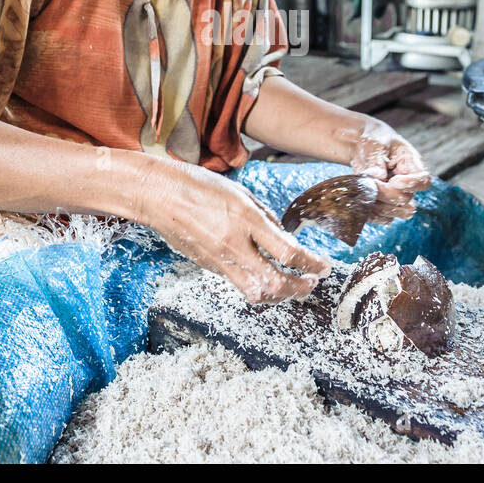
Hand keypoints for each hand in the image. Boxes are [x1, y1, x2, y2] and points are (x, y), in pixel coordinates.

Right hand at [141, 162, 332, 305]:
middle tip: (311, 283)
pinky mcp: (208, 267)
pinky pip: (239, 284)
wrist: (159, 196)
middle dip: (299, 288)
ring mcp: (219, 260)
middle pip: (275, 282)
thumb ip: (266, 219)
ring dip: (279, 295)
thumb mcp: (241, 194)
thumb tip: (285, 238)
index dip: (312, 264)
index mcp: (246, 219)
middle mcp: (234, 244)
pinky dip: (258, 286)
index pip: (288, 252)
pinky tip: (266, 278)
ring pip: (256, 293)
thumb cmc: (200, 187)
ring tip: (293, 288)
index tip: (324, 266)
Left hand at [347, 118, 432, 224]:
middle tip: (368, 183)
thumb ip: (376, 161)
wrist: (363, 147)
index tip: (393, 180)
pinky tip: (361, 202)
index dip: (411, 185)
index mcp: (412, 165)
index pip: (424, 181)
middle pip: (407, 201)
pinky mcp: (386, 206)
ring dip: (379, 206)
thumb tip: (375, 177)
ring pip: (398, 213)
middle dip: (385, 195)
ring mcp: (399, 197)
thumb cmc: (373, 142)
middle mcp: (409, 184)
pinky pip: (385, 219)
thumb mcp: (375, 145)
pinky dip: (373, 214)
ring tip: (363, 191)